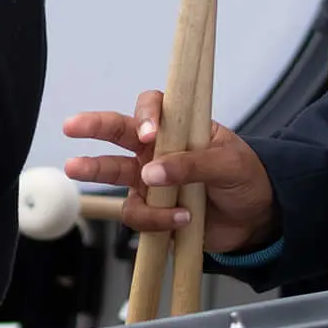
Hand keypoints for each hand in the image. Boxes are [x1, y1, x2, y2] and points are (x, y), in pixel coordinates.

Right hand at [61, 92, 279, 250]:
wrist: (257, 221)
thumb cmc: (246, 179)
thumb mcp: (229, 165)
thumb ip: (192, 165)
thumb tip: (152, 174)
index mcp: (180, 128)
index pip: (153, 106)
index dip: (146, 115)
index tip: (149, 134)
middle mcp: (159, 150)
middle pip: (118, 132)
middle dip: (92, 126)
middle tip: (70, 126)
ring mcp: (151, 181)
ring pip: (114, 172)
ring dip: (95, 170)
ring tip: (74, 168)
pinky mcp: (153, 211)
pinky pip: (138, 214)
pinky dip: (154, 220)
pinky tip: (181, 220)